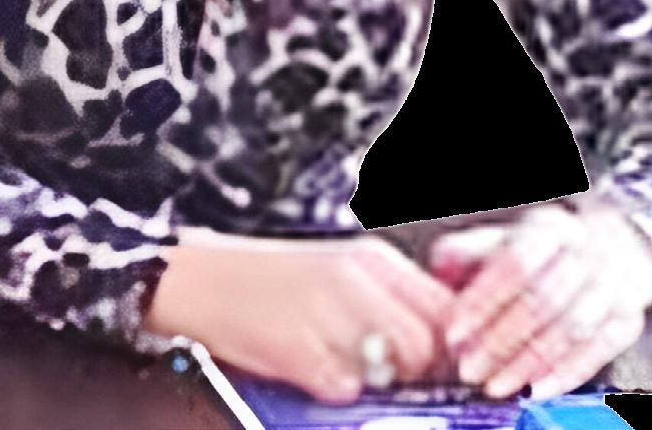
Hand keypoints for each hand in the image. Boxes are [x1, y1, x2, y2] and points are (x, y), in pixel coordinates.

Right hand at [143, 228, 459, 404]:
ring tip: (350, 375)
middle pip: (426, 340)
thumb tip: (438, 342)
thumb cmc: (267, 281)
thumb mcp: (339, 273)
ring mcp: (326, 311)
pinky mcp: (298, 347)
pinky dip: (337, 392)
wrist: (198, 279)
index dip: (452, 344)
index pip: (444, 305)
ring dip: (381, 383)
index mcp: (371, 259)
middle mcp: (355, 278)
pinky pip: (344, 387)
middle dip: (420, 372)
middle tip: (394, 379)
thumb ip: (387, 300)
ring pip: (392, 365)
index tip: (446, 366)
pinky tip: (315, 375)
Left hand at [427, 197, 651, 401]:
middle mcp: (585, 252)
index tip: (455, 333)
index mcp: (548, 228)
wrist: (612, 249)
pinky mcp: (629, 318)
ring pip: (573, 327)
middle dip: (501, 340)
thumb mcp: (503, 240)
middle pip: (543, 299)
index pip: (514, 263)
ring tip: (497, 385)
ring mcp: (613, 285)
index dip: (482, 301)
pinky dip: (568, 373)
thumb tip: (441, 267)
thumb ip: (467, 253)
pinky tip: (539, 390)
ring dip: (530, 363)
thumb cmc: (545, 253)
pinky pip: (601, 349)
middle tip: (470, 368)